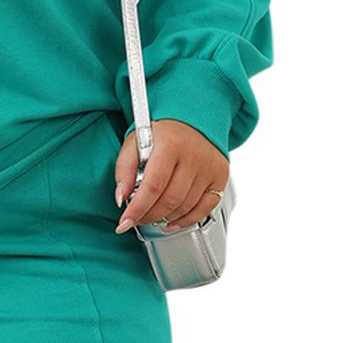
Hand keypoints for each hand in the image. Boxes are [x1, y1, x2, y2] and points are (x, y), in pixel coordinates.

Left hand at [113, 120, 228, 233]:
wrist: (191, 120)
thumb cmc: (163, 133)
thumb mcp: (135, 143)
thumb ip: (124, 170)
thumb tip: (121, 198)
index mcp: (171, 145)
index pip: (153, 187)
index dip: (137, 209)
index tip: (125, 222)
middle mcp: (194, 156)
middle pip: (170, 200)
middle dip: (148, 215)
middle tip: (136, 219)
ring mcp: (209, 168)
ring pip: (185, 207)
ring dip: (164, 218)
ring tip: (151, 216)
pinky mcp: (220, 177)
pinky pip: (205, 208)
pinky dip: (186, 220)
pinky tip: (172, 222)